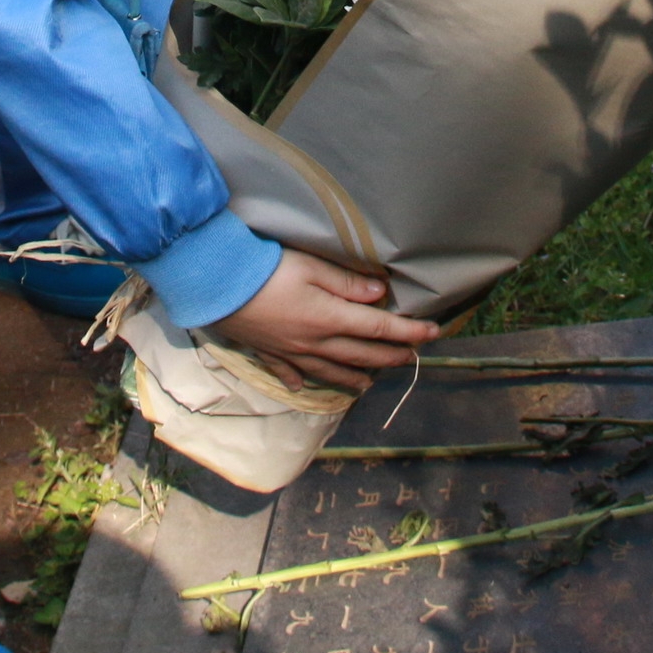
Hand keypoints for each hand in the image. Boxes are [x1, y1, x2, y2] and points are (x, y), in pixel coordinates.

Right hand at [209, 249, 438, 392]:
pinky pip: (290, 372)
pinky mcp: (269, 353)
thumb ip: (348, 283)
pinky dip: (301, 380)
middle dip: (390, 356)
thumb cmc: (267, 270)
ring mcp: (292, 352)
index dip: (408, 331)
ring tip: (370, 383)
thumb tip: (381, 295)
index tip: (433, 333)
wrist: (219, 286)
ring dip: (355, 377)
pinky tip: (304, 386)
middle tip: (411, 358)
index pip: (379, 328)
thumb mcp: (312, 267)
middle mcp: (316, 342)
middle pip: (361, 354)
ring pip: (331, 370)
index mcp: (331, 318)